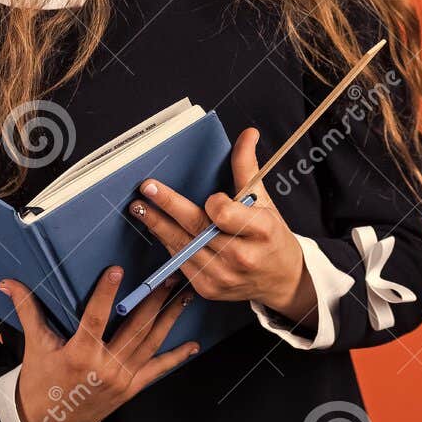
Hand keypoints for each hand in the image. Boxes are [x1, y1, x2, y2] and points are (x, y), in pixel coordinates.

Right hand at [0, 265, 197, 421]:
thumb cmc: (41, 382)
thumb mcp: (35, 345)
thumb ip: (26, 309)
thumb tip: (8, 282)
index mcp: (79, 354)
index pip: (95, 318)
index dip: (106, 293)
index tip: (117, 270)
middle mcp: (104, 367)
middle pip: (135, 327)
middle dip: (155, 299)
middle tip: (171, 276)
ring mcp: (121, 379)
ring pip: (151, 343)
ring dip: (170, 318)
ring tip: (185, 296)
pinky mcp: (130, 389)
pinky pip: (156, 371)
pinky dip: (176, 358)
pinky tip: (192, 346)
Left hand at [130, 127, 317, 323]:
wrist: (281, 280)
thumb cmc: (270, 236)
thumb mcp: (264, 201)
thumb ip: (247, 167)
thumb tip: (247, 133)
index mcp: (262, 232)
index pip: (226, 215)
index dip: (214, 204)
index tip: (210, 197)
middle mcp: (242, 257)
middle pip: (197, 229)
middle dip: (168, 207)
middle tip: (146, 189)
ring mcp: (224, 276)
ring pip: (183, 246)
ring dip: (158, 226)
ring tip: (140, 209)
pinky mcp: (209, 289)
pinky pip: (181, 263)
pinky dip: (169, 244)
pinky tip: (158, 229)